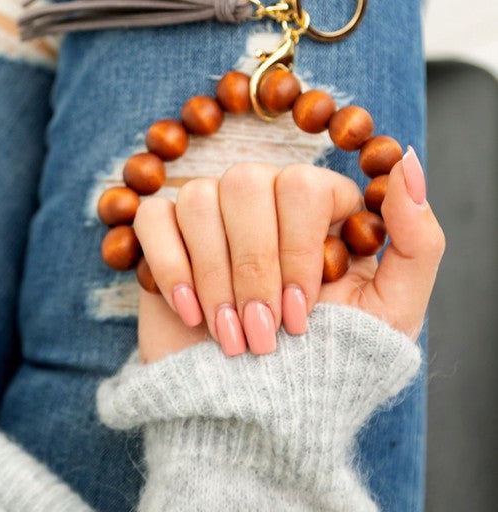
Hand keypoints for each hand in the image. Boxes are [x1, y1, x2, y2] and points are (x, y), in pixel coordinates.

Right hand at [135, 152, 444, 362]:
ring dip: (214, 276)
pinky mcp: (166, 236)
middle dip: (253, 268)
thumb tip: (409, 163)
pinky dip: (171, 267)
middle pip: (247, 182)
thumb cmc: (332, 359)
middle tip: (263, 334)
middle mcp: (265, 198)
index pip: (303, 184)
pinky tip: (192, 313)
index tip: (301, 314)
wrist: (260, 412)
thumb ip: (418, 239)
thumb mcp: (393, 310)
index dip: (298, 250)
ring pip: (200, 197)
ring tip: (230, 337)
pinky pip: (155, 216)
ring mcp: (213, 214)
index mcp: (319, 205)